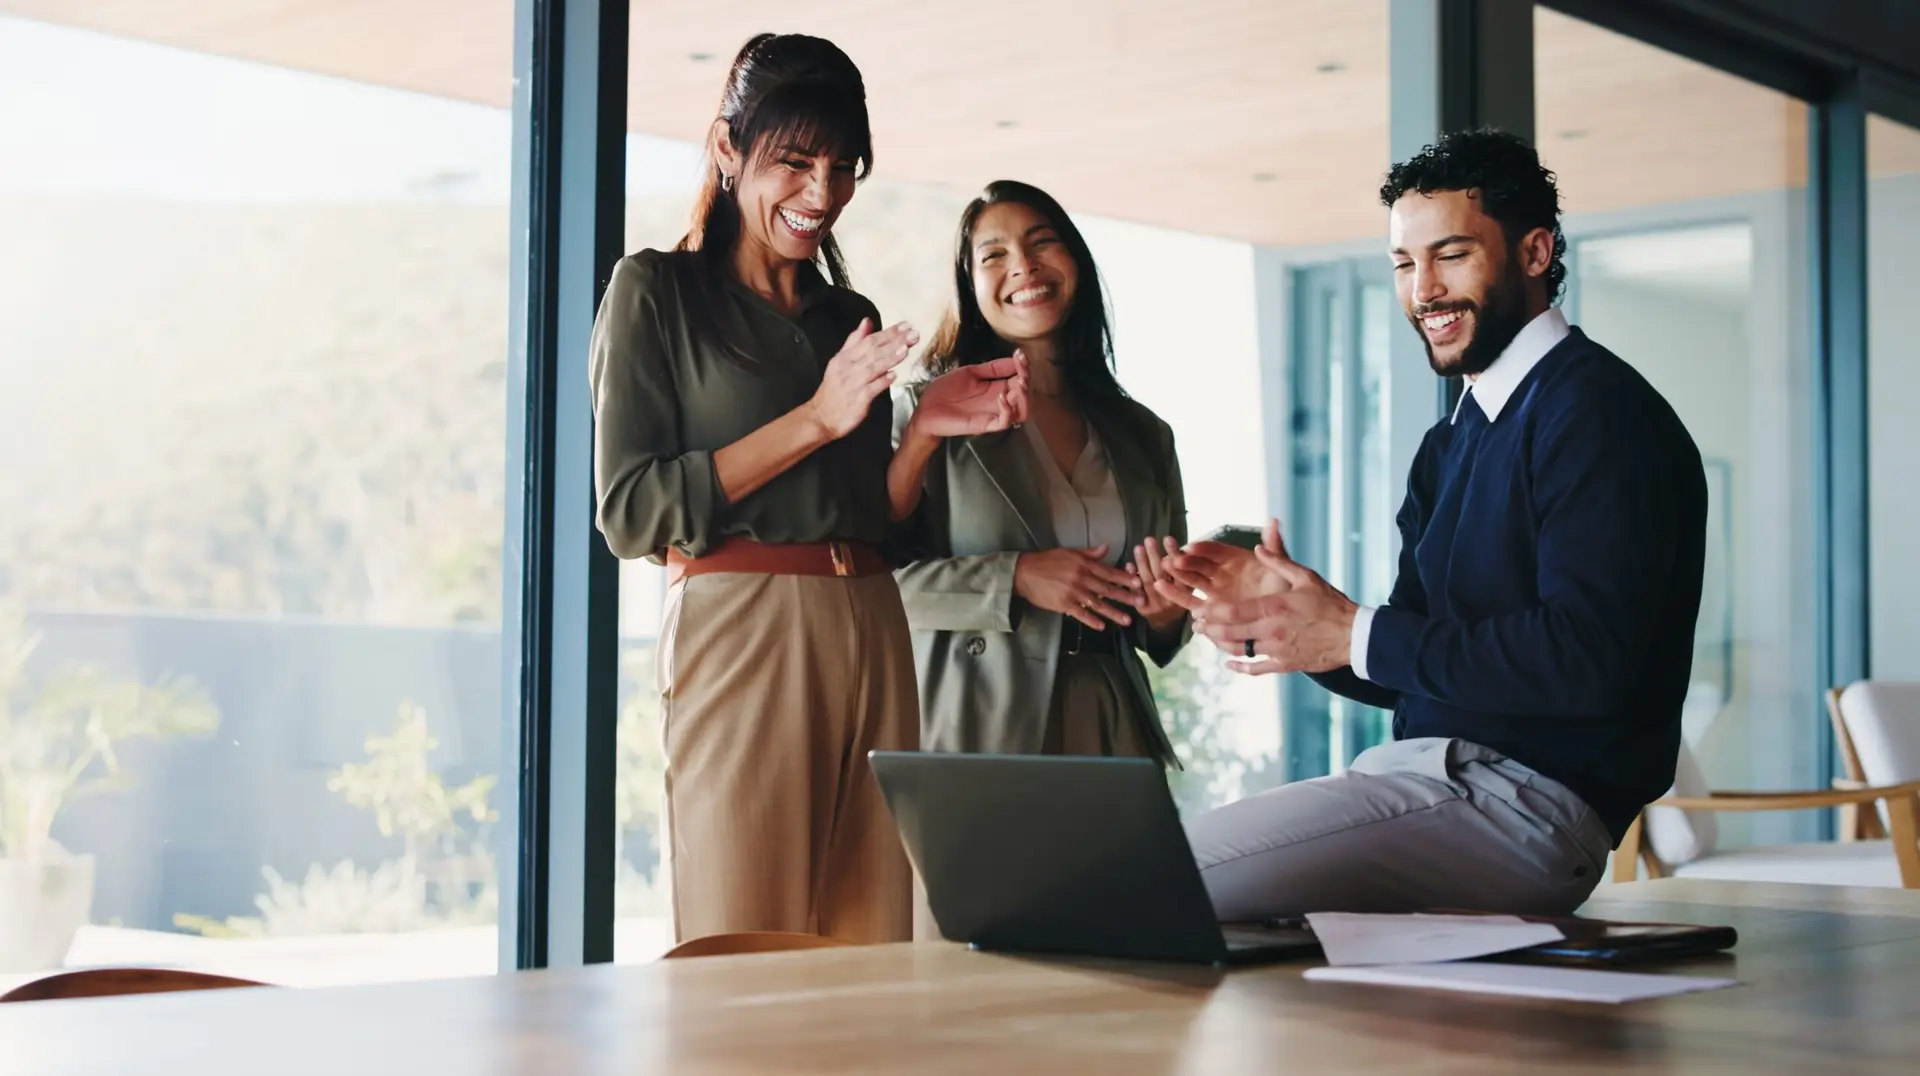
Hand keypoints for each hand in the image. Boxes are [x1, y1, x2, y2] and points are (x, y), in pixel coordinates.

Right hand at [809, 319, 916, 438]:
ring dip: (890, 358)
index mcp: (844, 357)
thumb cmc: (834, 389)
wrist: (821, 417)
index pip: (869, 341)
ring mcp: (853, 384)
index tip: (906, 325)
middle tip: (913, 334)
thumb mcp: (839, 360)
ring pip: (873, 368)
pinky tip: (894, 376)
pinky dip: (882, 382)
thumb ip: (854, 341)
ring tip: (906, 349)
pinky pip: (872, 389)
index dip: (888, 332)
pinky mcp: (858, 401)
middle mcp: (848, 368)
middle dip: (895, 341)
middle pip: (873, 351)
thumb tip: (867, 321)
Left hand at [908, 352, 1029, 438]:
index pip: (1018, 379)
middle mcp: (998, 402)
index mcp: (995, 388)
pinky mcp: (984, 425)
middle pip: (1024, 395)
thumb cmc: (945, 391)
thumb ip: (992, 368)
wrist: (926, 409)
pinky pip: (1004, 422)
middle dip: (1026, 379)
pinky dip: (1008, 410)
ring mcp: (992, 414)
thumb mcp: (971, 373)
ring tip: (1019, 382)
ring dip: (1024, 396)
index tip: (1021, 355)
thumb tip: (1014, 358)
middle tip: (1022, 369)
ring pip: (1021, 411)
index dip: (1023, 367)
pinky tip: (1000, 396)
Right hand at [1014, 545, 1144, 630]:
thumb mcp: (1069, 552)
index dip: (1124, 578)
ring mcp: (1072, 592)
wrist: (1024, 572)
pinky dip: (1091, 620)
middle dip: (1125, 596)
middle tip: (1140, 602)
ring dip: (1113, 612)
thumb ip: (1089, 553)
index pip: (1108, 572)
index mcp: (1083, 564)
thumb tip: (1106, 548)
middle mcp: (1081, 577)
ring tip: (1126, 620)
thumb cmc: (1047, 561)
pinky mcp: (1063, 604)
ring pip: (1097, 603)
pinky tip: (1102, 626)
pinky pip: (1080, 613)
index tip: (1138, 583)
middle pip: (1107, 589)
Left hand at [1127, 536, 1186, 633]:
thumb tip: (1181, 548)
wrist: (1167, 622)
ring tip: (1138, 548)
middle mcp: (1172, 601)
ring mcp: (1156, 605)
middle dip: (1154, 556)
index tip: (1168, 538)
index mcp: (1187, 593)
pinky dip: (1132, 577)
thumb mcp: (1188, 586)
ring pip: (1148, 582)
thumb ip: (1185, 570)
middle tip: (1149, 540)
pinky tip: (1129, 564)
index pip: (1180, 571)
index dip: (1174, 555)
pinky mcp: (1144, 609)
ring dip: (1142, 563)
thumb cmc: (1179, 597)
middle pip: (1161, 575)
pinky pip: (1136, 592)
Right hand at [1153, 518, 1291, 610]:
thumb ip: (1274, 547)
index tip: (1190, 547)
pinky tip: (1159, 585)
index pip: (1216, 550)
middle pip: (1200, 564)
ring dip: (1177, 574)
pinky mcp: (1209, 607)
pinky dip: (1175, 594)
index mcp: (1236, 558)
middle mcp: (1222, 571)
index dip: (1203, 548)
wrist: (1281, 619)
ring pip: (1191, 580)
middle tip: (1173, 560)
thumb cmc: (1282, 591)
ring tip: (1163, 569)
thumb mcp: (1281, 568)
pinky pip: (1190, 599)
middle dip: (1185, 561)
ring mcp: (1214, 589)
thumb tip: (1274, 521)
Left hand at [1190, 528, 1358, 675]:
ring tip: (1209, 639)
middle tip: (1196, 625)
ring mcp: (1278, 650)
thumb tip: (1257, 548)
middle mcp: (1272, 630)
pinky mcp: (1286, 665)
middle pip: (1230, 633)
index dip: (1212, 612)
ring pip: (1241, 650)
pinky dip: (1241, 668)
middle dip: (1209, 629)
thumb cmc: (1331, 603)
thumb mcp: (1306, 576)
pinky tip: (1230, 664)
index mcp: (1274, 607)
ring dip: (1221, 646)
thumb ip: (1279, 562)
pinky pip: (1258, 668)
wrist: (1355, 635)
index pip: (1233, 611)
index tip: (1200, 609)